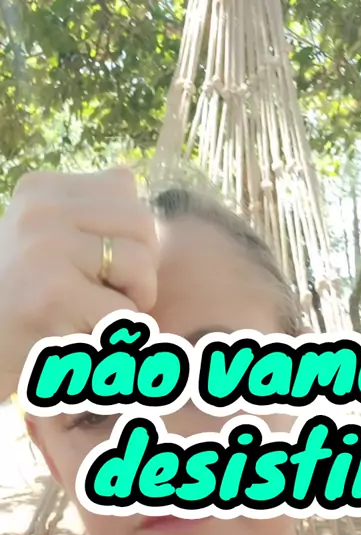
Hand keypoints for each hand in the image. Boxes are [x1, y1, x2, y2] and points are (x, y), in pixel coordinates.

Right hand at [0, 168, 158, 400]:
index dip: (132, 236)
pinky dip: (118, 332)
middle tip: (109, 296)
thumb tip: (129, 178)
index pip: (125, 191)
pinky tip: (87, 335)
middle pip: (141, 224)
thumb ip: (88, 210)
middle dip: (141, 268)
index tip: (102, 266)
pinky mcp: (55, 296)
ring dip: (134, 301)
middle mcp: (40, 212)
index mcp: (41, 191)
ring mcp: (46, 251)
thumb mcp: (47, 238)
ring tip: (98, 315)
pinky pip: (126, 310)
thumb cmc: (25, 298)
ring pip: (140, 265)